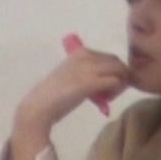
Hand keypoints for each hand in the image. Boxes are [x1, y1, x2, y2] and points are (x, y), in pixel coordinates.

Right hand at [10, 47, 128, 159]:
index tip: (109, 84)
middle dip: (120, 76)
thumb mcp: (71, 75)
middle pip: (116, 62)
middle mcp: (85, 56)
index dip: (113, 71)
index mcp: (80, 52)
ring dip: (120, 83)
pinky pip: (115, 81)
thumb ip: (86, 73)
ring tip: (110, 96)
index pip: (108, 57)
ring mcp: (88, 68)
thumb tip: (105, 79)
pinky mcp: (90, 82)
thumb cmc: (53, 95)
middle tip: (113, 92)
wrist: (39, 106)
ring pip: (119, 70)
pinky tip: (108, 100)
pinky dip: (116, 90)